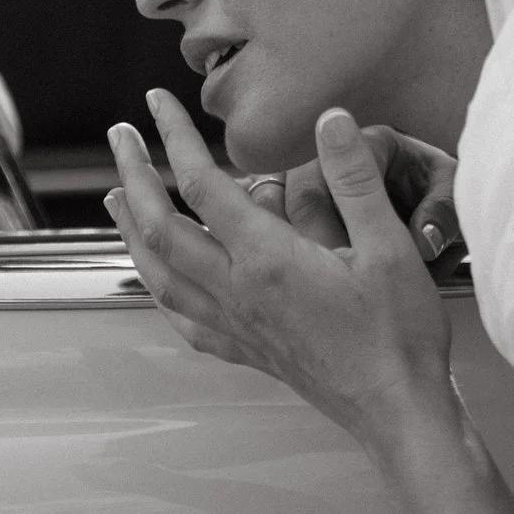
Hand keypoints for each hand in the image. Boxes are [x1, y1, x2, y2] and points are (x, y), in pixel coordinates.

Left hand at [106, 91, 454, 448]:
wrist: (396, 411)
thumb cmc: (398, 335)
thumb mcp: (390, 246)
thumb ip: (355, 179)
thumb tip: (330, 120)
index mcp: (267, 260)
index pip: (200, 185)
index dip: (173, 137)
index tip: (158, 103)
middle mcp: (238, 292)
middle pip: (159, 228)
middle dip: (133, 176)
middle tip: (120, 137)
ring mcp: (235, 324)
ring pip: (158, 274)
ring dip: (129, 230)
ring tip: (115, 198)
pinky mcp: (245, 350)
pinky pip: (182, 318)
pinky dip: (158, 289)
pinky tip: (157, 280)